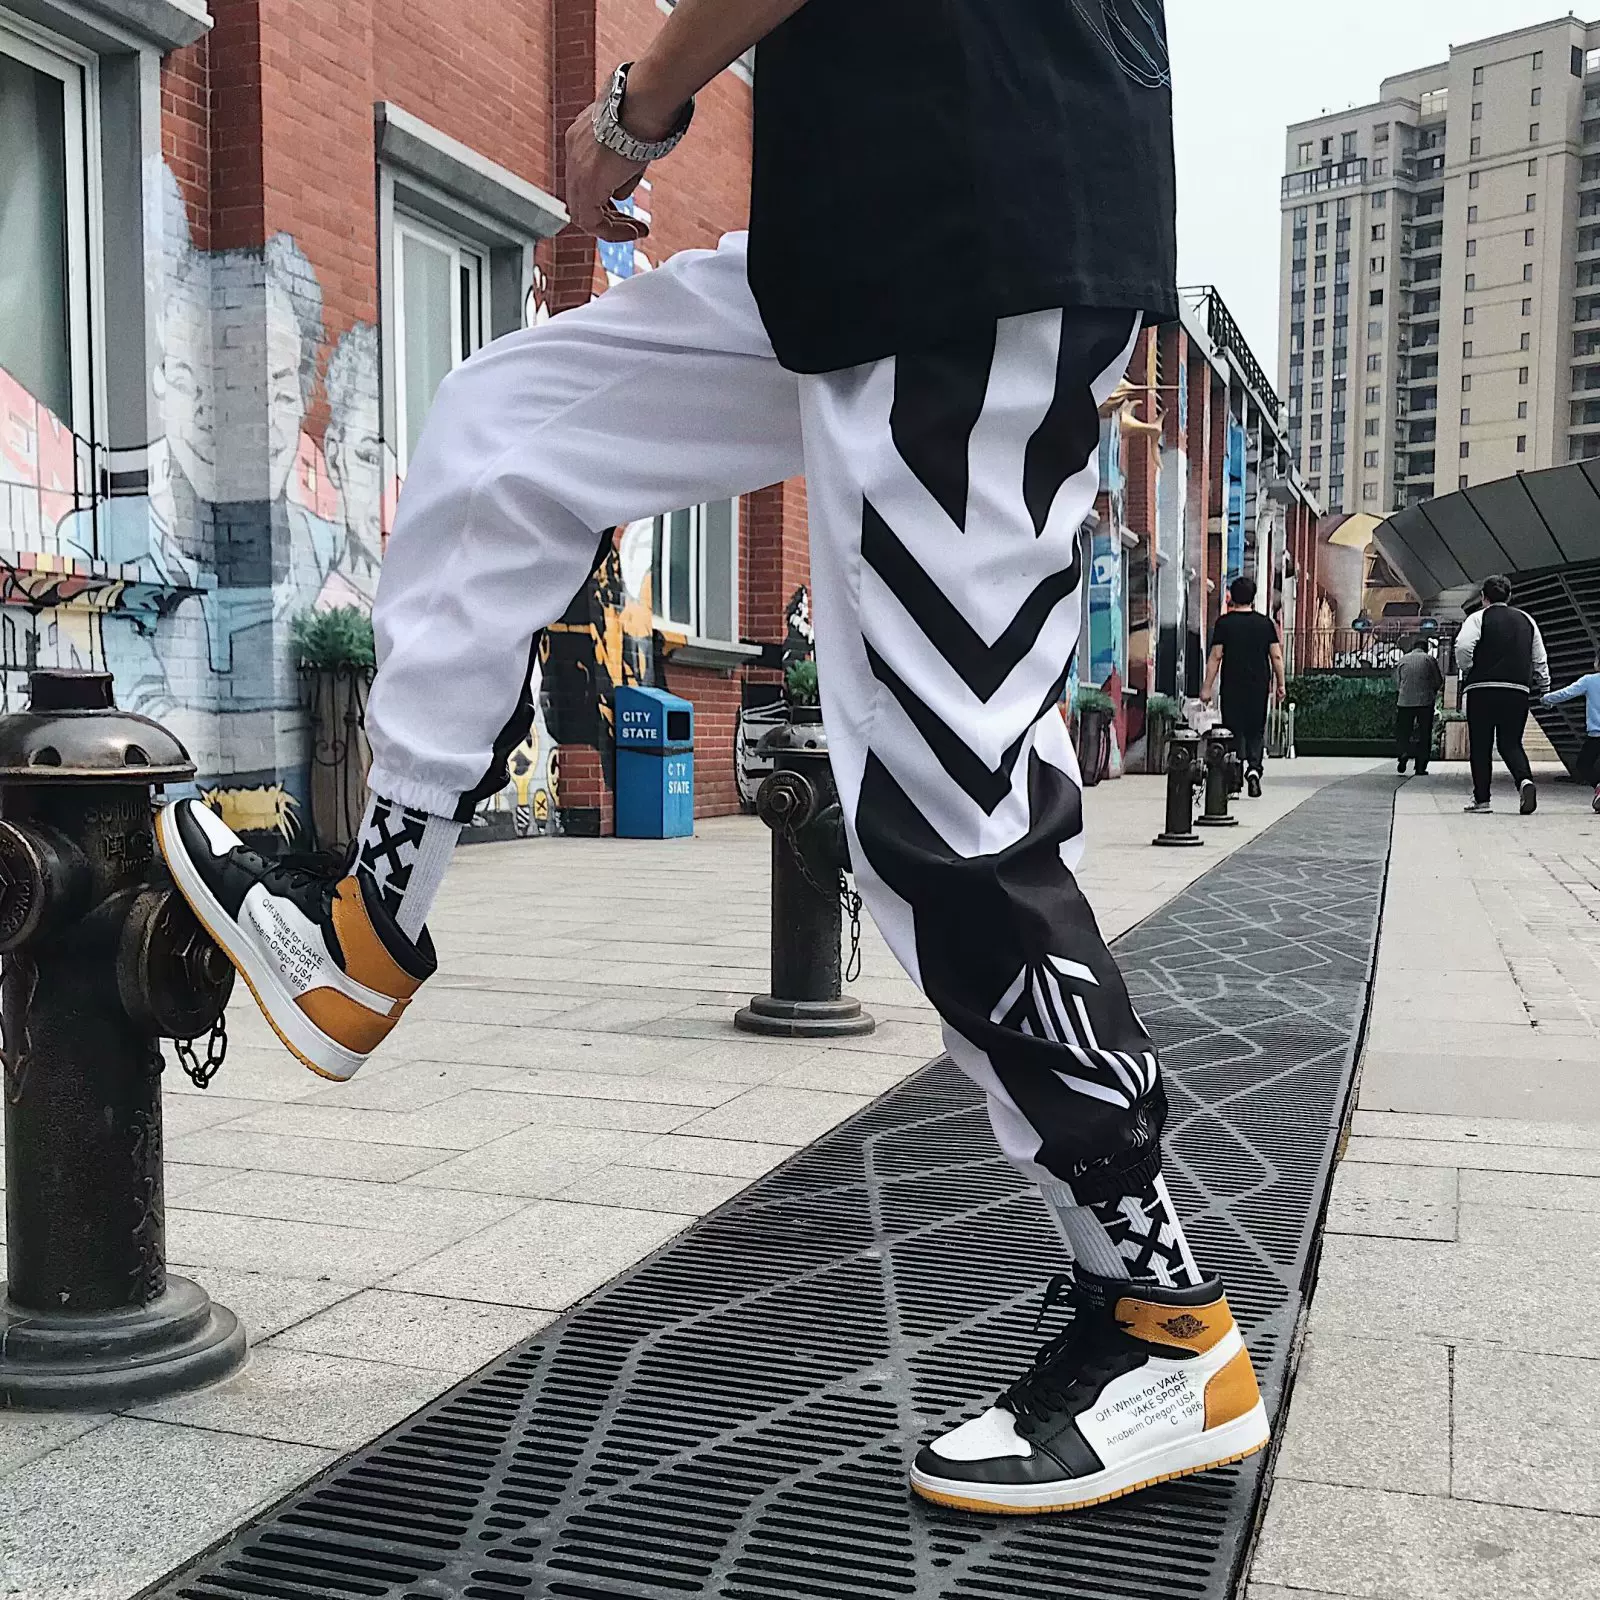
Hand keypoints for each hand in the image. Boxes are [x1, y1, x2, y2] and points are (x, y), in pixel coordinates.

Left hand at [564, 100, 652, 241]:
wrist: (644, 101)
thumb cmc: (646, 112)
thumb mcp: (631, 143)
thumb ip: (622, 173)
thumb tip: (620, 195)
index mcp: (581, 136)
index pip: (584, 177)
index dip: (604, 197)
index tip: (625, 207)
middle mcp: (574, 151)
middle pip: (581, 197)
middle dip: (608, 215)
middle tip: (632, 225)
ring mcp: (576, 167)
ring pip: (583, 212)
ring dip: (611, 226)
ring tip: (636, 231)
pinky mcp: (587, 183)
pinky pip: (590, 221)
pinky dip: (611, 231)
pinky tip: (633, 231)